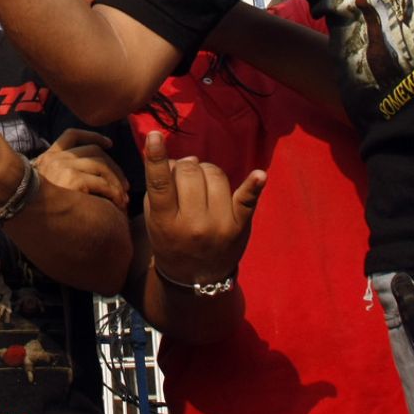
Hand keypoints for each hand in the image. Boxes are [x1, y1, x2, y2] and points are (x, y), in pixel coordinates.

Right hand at [34, 129, 127, 211]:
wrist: (25, 217)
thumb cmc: (38, 213)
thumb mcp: (44, 188)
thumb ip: (58, 176)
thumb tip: (84, 174)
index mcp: (46, 158)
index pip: (71, 135)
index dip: (93, 136)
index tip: (110, 144)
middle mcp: (54, 158)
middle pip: (93, 150)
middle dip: (114, 167)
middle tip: (125, 186)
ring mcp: (61, 167)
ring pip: (101, 165)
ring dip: (117, 182)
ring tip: (123, 199)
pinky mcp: (71, 180)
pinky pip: (102, 183)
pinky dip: (114, 193)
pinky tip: (117, 204)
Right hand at [141, 129, 262, 286]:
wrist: (197, 279)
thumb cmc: (170, 240)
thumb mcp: (154, 219)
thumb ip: (160, 188)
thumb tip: (182, 160)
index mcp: (166, 222)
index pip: (160, 184)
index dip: (156, 157)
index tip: (154, 135)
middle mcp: (194, 224)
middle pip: (190, 173)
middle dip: (185, 167)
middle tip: (183, 176)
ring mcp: (220, 225)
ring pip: (214, 175)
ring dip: (206, 172)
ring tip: (202, 184)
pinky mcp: (241, 225)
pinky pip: (248, 199)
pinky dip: (254, 185)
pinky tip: (260, 175)